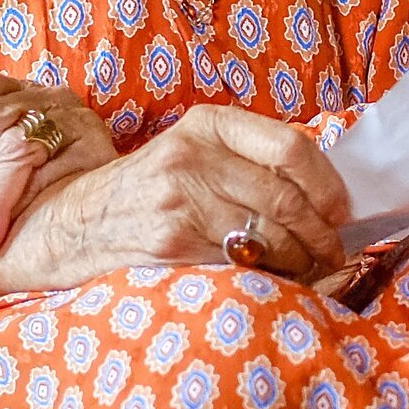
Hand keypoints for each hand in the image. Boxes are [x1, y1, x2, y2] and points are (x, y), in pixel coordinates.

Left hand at [0, 69, 111, 259]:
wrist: (111, 220)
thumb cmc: (47, 198)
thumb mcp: (3, 174)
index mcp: (20, 96)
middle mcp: (49, 98)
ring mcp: (76, 119)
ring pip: (16, 143)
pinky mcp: (96, 147)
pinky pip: (50, 170)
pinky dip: (25, 200)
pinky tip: (18, 224)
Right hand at [0, 104, 354, 300]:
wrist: (68, 224)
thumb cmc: (145, 191)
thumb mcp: (191, 153)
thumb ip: (247, 161)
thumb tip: (327, 197)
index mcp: (206, 125)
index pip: (292, 147)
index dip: (328, 185)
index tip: (339, 211)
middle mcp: (193, 156)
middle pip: (287, 197)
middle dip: (321, 233)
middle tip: (332, 253)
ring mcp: (181, 201)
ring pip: (270, 235)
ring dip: (301, 261)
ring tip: (307, 270)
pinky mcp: (172, 245)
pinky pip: (240, 265)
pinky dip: (268, 279)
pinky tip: (271, 282)